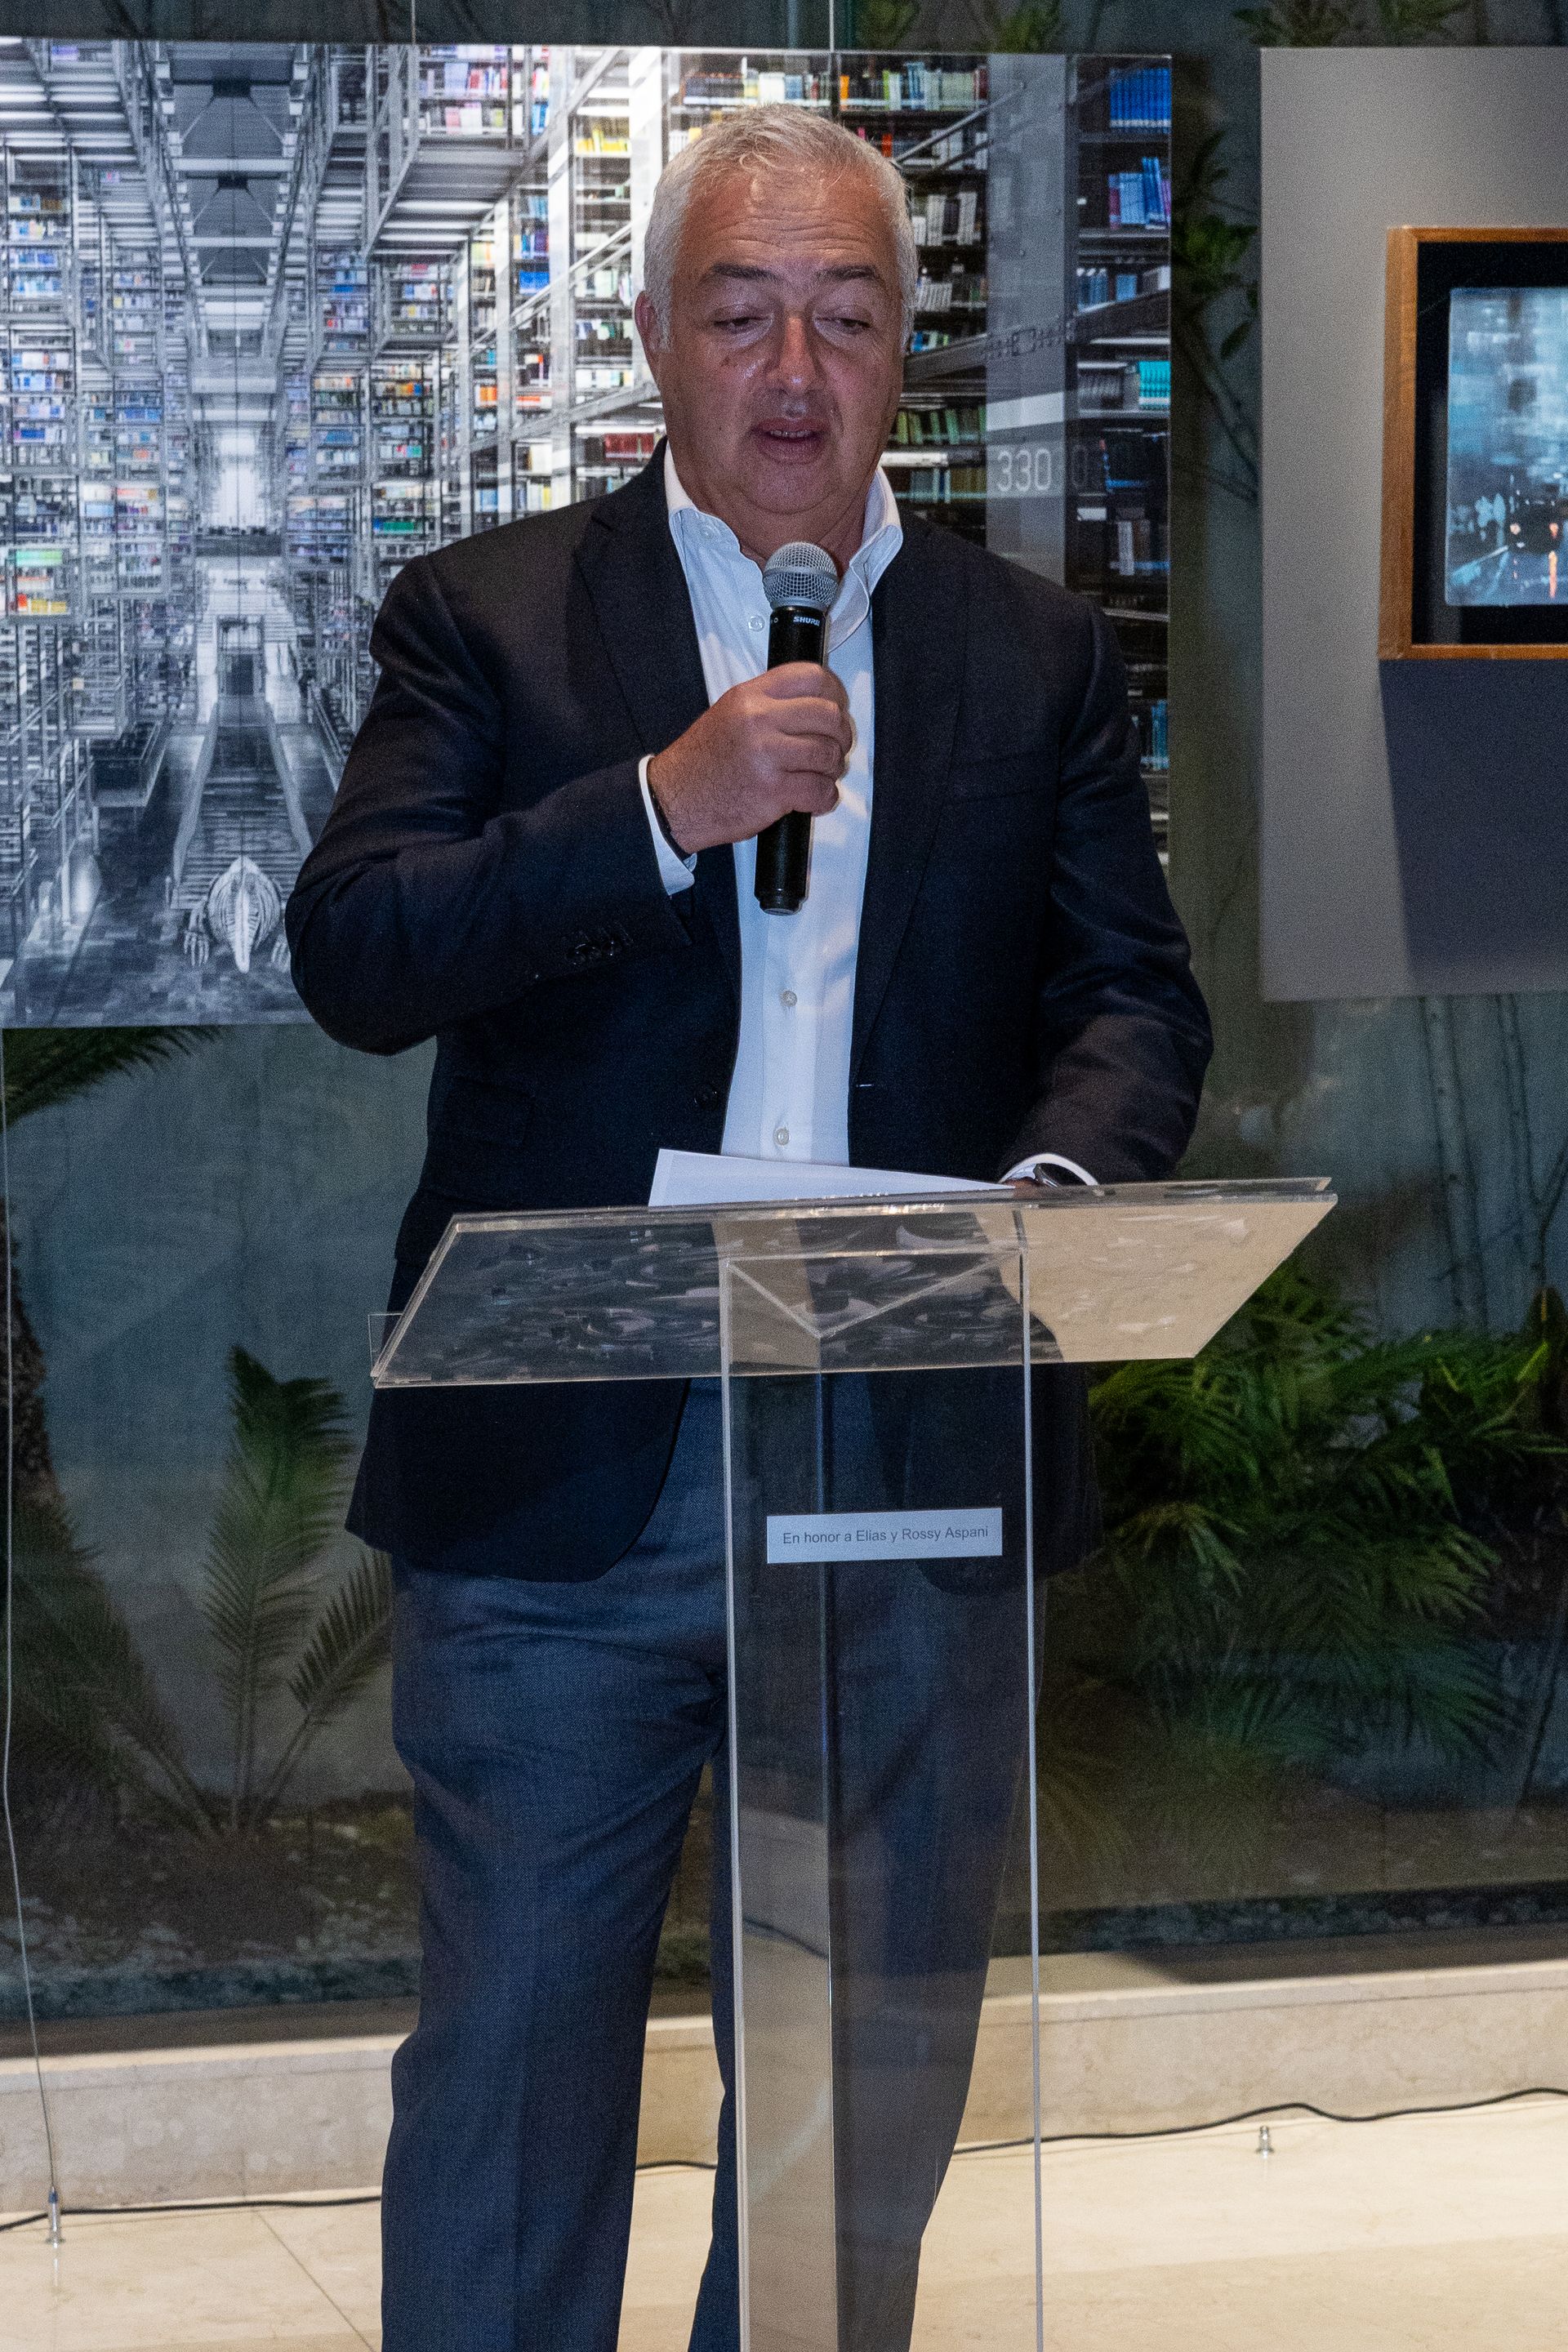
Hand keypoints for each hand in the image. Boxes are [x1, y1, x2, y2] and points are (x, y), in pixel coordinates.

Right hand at [647, 665, 852, 854]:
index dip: (834, 692)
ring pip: (828, 754)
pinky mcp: (773, 791)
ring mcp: (767, 755)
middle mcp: (759, 720)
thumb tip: (815, 702)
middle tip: (835, 747)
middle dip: (840, 735)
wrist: (674, 800)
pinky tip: (815, 798)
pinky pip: (820, 790)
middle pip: (828, 715)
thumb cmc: (703, 762)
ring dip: (832, 769)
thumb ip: (769, 703)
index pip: (810, 676)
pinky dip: (825, 798)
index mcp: (750, 696)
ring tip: (820, 776)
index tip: (836, 707)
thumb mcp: (729, 713)